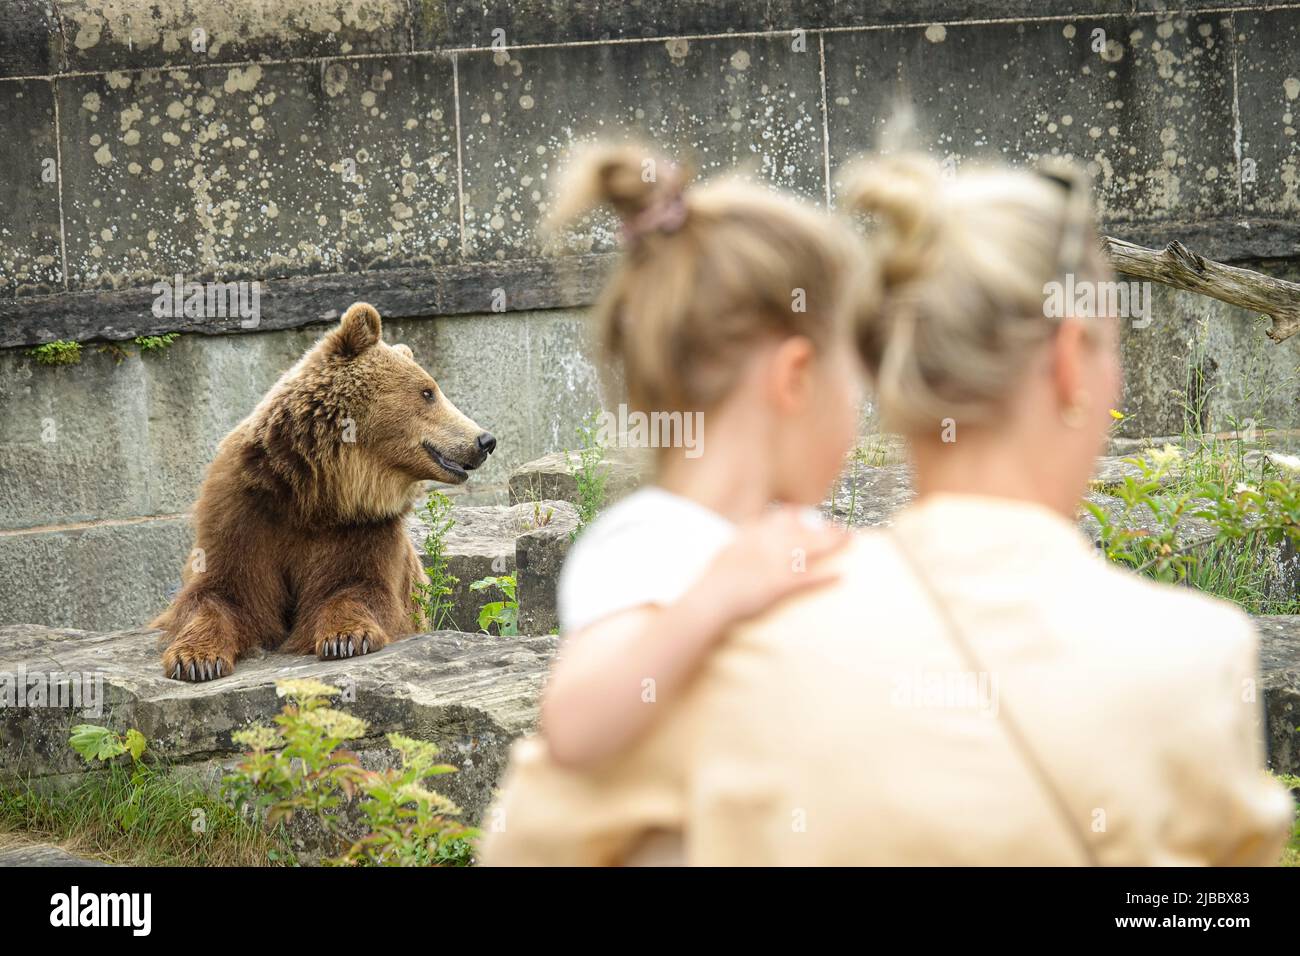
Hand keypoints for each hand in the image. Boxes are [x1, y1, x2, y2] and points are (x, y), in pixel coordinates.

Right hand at [694, 506, 849, 624]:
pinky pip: (810, 579)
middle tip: (842, 527)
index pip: (783, 518)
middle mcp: (768, 543)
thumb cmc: (714, 580)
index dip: (800, 516)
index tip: (810, 515)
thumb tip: (751, 534)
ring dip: (834, 542)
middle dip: (826, 527)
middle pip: (805, 529)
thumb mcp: (726, 551)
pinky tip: (842, 576)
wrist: (711, 599)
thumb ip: (742, 541)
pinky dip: (827, 578)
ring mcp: (776, 563)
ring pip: (812, 548)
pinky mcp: (781, 585)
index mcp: (754, 533)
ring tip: (851, 540)